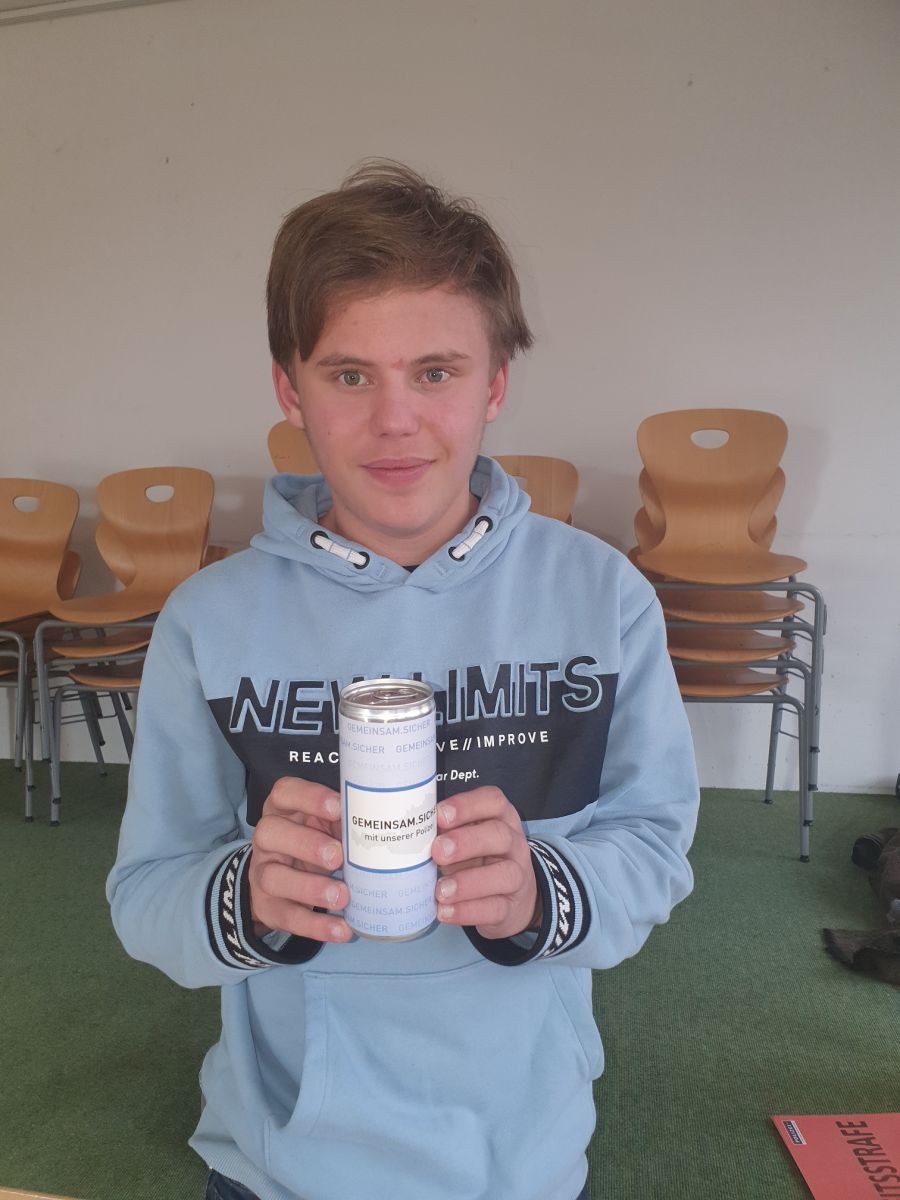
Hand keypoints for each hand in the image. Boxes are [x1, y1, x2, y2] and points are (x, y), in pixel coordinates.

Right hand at [249, 777, 351, 943]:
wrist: (281, 883)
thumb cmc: (317, 842)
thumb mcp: (327, 826)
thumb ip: (348, 821)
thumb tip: (396, 823)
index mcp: (284, 809)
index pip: (284, 792)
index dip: (308, 797)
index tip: (337, 807)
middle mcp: (268, 838)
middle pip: (270, 832)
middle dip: (306, 844)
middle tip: (337, 857)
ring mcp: (263, 872)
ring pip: (273, 877)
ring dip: (309, 887)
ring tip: (341, 896)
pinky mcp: (268, 906)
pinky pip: (287, 916)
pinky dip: (316, 926)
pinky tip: (342, 929)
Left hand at [431, 786, 539, 939]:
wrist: (512, 898)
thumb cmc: (480, 860)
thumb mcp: (466, 840)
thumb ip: (446, 833)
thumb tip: (411, 835)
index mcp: (501, 818)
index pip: (493, 801)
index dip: (467, 805)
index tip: (440, 815)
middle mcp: (513, 844)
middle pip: (500, 835)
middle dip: (467, 841)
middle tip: (438, 852)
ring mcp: (518, 876)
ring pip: (505, 874)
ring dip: (469, 882)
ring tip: (440, 890)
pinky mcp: (512, 907)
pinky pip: (496, 908)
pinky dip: (468, 911)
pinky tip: (445, 911)